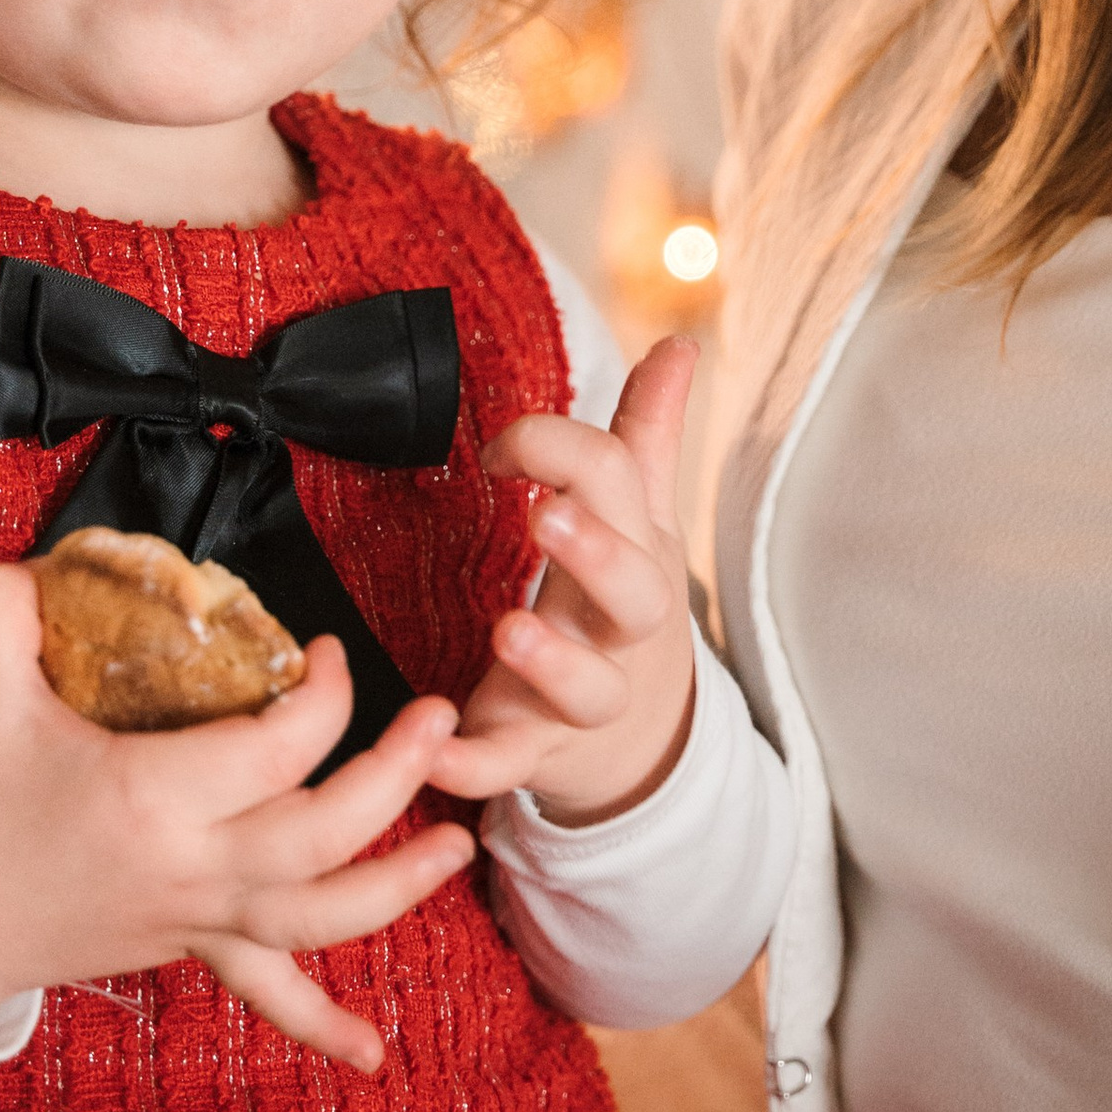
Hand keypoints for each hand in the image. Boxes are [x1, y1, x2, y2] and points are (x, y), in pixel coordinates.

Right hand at [0, 563, 476, 1068]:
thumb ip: (5, 602)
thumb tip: (57, 560)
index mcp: (152, 796)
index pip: (278, 748)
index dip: (325, 695)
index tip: (324, 652)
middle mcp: (191, 867)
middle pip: (323, 832)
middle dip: (395, 776)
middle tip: (440, 719)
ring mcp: (198, 917)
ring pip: (319, 917)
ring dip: (398, 886)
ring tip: (460, 845)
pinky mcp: (193, 946)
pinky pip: (267, 995)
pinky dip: (322, 1026)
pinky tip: (372, 1056)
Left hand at [434, 340, 699, 827]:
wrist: (644, 748)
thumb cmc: (625, 613)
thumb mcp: (643, 524)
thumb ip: (648, 437)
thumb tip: (681, 346)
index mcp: (639, 556)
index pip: (621, 488)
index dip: (561, 452)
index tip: (501, 447)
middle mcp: (621, 629)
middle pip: (637, 593)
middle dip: (598, 553)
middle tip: (547, 518)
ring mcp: (582, 698)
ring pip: (586, 688)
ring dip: (550, 660)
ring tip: (508, 630)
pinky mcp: (535, 754)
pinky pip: (508, 766)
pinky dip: (471, 764)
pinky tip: (430, 749)